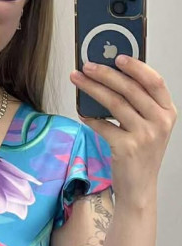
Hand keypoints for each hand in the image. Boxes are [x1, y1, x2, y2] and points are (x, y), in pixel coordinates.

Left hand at [70, 56, 177, 206]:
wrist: (139, 188)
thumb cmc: (142, 155)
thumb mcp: (149, 128)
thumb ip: (139, 105)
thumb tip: (112, 77)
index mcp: (168, 113)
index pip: (155, 82)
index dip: (137, 67)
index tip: (118, 57)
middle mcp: (159, 123)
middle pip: (130, 89)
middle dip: (105, 73)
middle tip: (87, 66)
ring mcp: (144, 136)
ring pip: (114, 103)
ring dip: (92, 89)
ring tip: (78, 80)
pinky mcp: (127, 148)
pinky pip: (103, 126)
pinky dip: (90, 117)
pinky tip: (82, 111)